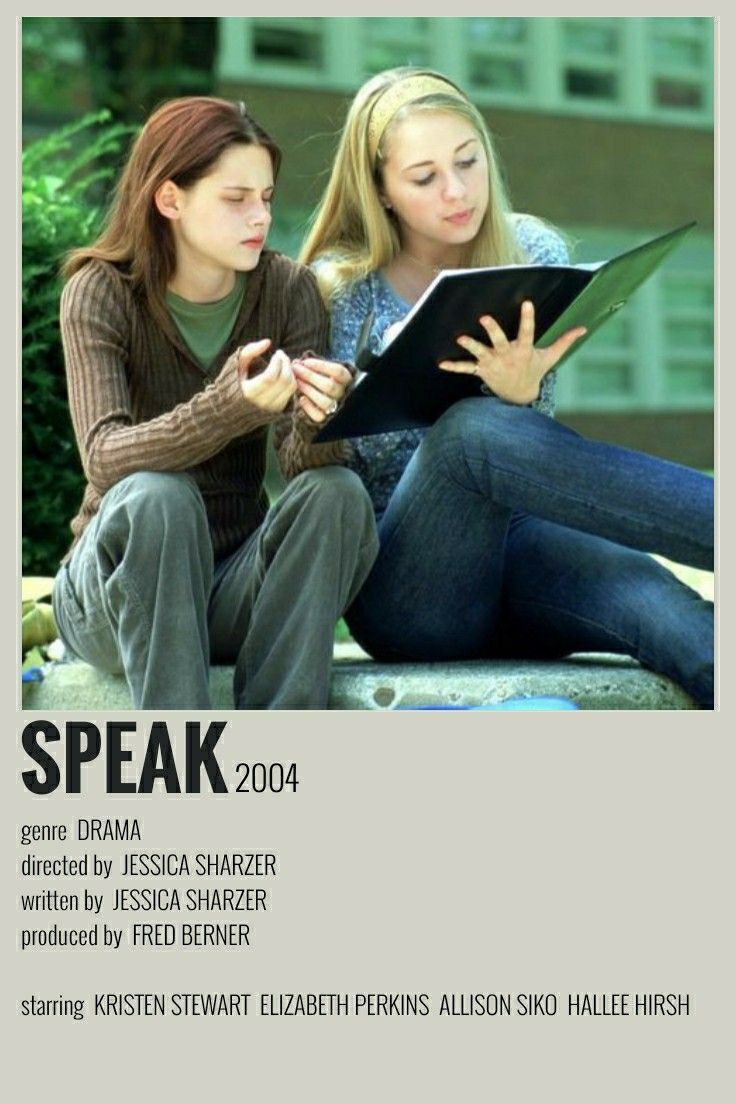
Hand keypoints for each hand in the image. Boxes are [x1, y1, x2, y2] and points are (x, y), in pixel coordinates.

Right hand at [238, 340, 295, 412]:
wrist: (234, 404)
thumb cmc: (236, 379)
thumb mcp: (238, 364)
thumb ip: (250, 351)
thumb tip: (268, 342)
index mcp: (249, 392)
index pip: (270, 376)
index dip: (277, 362)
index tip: (277, 353)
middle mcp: (262, 402)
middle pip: (284, 381)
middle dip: (286, 363)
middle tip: (282, 355)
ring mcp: (271, 407)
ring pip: (291, 386)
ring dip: (291, 371)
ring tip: (284, 363)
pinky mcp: (279, 409)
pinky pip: (292, 392)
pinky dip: (292, 379)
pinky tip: (285, 372)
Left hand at [292, 357, 352, 423]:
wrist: (322, 398)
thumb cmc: (322, 380)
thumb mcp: (322, 370)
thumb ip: (313, 365)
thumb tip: (298, 362)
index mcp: (346, 379)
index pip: (338, 371)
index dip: (321, 365)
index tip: (305, 362)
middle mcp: (344, 394)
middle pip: (329, 386)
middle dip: (309, 376)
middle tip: (296, 369)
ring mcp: (336, 407)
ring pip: (324, 401)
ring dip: (308, 390)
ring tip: (297, 382)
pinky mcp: (326, 419)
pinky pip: (318, 416)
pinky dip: (308, 407)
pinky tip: (301, 398)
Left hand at [438, 301, 585, 404]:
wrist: (519, 396)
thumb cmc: (534, 371)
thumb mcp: (551, 357)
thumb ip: (565, 341)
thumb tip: (584, 328)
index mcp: (524, 350)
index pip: (528, 331)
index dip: (528, 317)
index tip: (527, 302)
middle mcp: (507, 356)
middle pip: (499, 341)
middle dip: (493, 330)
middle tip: (485, 317)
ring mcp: (493, 364)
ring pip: (480, 353)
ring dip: (470, 346)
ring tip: (460, 338)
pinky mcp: (482, 371)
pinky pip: (466, 368)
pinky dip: (454, 366)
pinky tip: (441, 363)